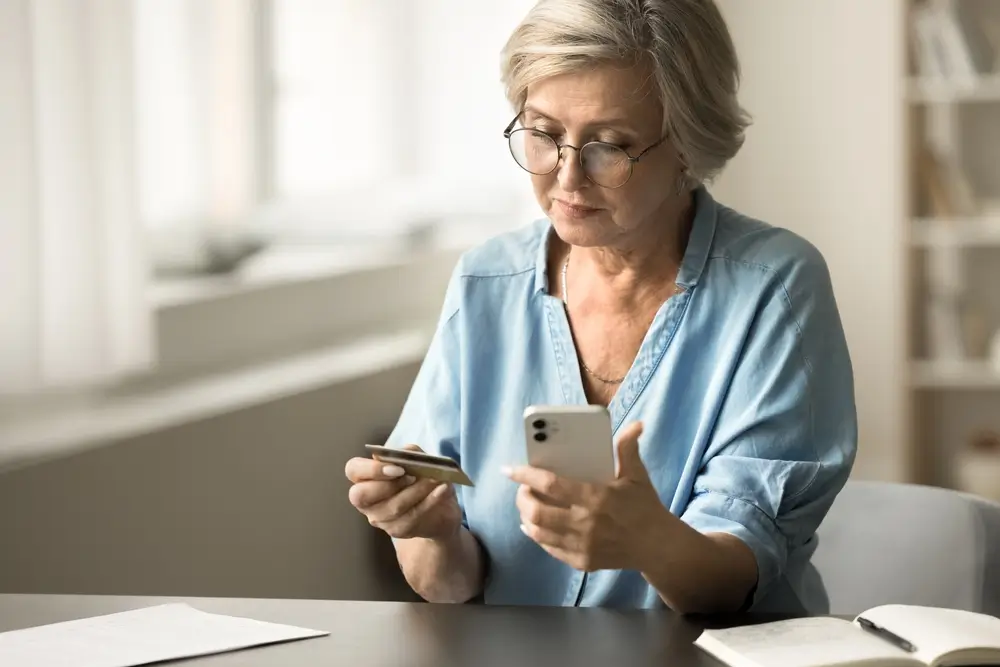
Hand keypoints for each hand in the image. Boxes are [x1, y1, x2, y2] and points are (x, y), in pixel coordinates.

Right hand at [345, 445, 462, 540]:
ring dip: (416, 490)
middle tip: (412, 476)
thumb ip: (410, 453)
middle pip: (361, 495)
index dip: (371, 469)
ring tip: (435, 479)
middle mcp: (367, 501)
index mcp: (365, 478)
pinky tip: (442, 489)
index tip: (397, 467)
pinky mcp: (398, 530)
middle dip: (388, 484)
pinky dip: (430, 501)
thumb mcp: (418, 461)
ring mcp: (381, 519)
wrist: (440, 510)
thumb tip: (406, 453)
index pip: (353, 470)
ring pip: (392, 507)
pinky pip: (412, 517)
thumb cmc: (422, 480)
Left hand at [504, 421, 668, 571]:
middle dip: (522, 498)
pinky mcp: (582, 562)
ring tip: (526, 504)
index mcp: (595, 497)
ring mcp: (582, 545)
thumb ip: (628, 449)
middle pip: (537, 512)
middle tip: (521, 488)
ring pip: (539, 532)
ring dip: (526, 517)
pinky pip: (550, 549)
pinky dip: (537, 536)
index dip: (526, 476)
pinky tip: (533, 527)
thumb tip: (636, 424)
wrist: (658, 547)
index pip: (551, 484)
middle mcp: (585, 523)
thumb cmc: (645, 506)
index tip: (508, 470)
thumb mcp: (637, 475)